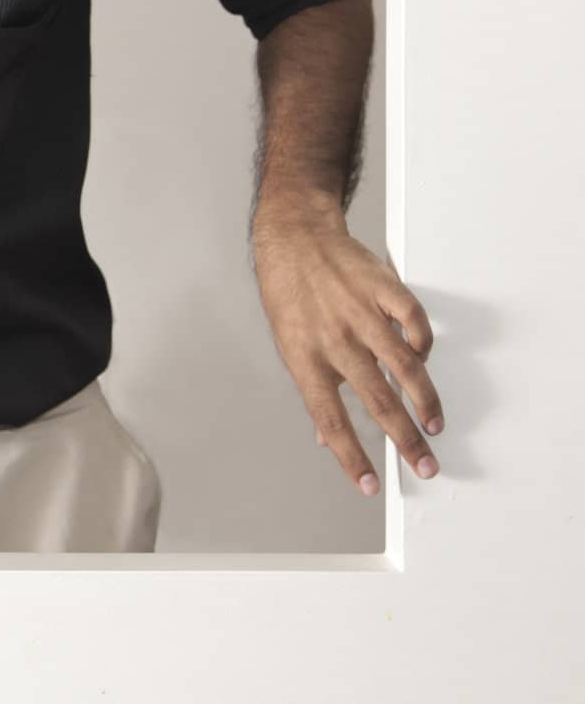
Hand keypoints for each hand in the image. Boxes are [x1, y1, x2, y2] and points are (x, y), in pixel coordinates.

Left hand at [251, 207, 442, 495]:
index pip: (330, 417)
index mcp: (305, 356)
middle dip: (405, 439)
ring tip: (434, 423)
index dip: (350, 455)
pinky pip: (413, 321)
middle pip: (376, 399)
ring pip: (402, 365)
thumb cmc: (290, 295)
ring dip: (424, 400)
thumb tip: (325, 438)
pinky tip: (423, 359)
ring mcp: (358, 311)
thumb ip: (314, 389)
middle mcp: (333, 337)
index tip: (369, 485)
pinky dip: (423, 344)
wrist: (294, 238)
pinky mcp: (380, 286)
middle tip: (425, 465)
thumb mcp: (290, 343)